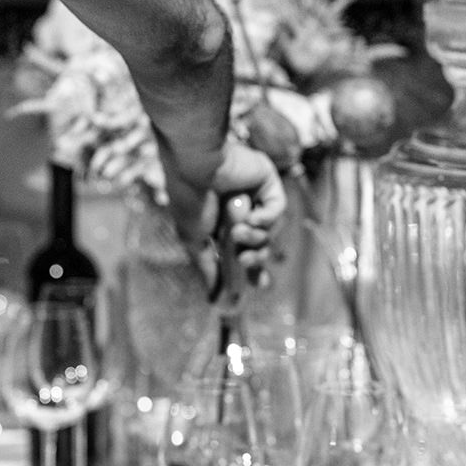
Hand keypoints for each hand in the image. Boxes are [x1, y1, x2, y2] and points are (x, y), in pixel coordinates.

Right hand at [166, 137, 285, 294]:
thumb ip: (208, 268)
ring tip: (237, 230)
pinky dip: (267, 217)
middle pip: (262, 243)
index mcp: (223, 221)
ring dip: (255, 236)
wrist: (194, 167)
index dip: (254, 268)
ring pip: (270, 229)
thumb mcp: (194, 240)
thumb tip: (214, 298)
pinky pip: (278, 208)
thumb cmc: (188, 199)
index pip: (245, 249)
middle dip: (256, 257)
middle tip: (245, 260)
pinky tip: (251, 216)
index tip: (259, 285)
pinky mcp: (267, 181)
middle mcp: (241, 209)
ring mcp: (255, 194)